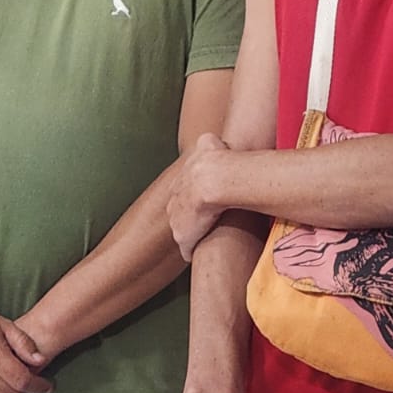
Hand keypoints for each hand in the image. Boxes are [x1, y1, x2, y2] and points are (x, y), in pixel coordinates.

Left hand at [168, 132, 230, 259]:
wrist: (216, 179)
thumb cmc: (219, 160)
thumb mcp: (209, 142)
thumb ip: (207, 142)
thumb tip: (211, 138)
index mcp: (180, 180)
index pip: (181, 189)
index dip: (191, 195)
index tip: (200, 199)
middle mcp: (174, 199)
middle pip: (176, 209)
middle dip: (186, 213)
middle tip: (199, 218)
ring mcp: (177, 219)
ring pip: (180, 228)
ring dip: (189, 231)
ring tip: (200, 237)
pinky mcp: (184, 236)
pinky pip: (186, 246)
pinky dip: (191, 248)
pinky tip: (195, 253)